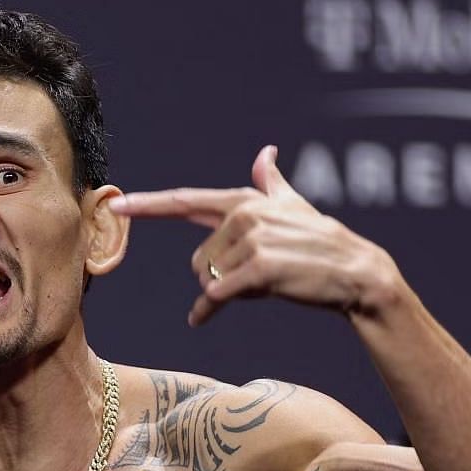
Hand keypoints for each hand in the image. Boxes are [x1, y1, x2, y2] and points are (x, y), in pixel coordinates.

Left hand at [109, 145, 401, 326]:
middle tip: (255, 277)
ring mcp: (252, 239)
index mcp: (245, 200)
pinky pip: (214, 295)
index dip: (147, 205)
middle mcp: (245, 214)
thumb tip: (265, 152)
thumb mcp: (293, 206)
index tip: (115, 205)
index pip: (186, 201)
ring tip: (263, 283)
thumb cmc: (319, 243)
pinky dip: (207, 311)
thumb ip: (270, 181)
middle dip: (216, 277)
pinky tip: (206, 317)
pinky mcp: (259, 268)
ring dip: (226, 292)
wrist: (355, 273)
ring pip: (206, 279)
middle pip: (196, 259)